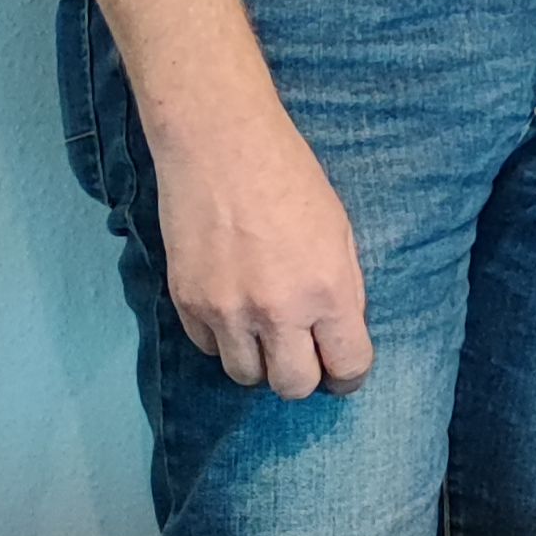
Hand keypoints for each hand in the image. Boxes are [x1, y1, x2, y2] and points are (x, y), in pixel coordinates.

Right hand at [151, 109, 371, 397]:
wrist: (222, 149)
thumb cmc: (293, 181)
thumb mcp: (339, 235)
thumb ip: (342, 290)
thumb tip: (339, 333)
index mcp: (327, 291)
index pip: (345, 365)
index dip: (349, 376)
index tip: (344, 373)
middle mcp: (277, 311)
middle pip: (292, 386)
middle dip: (304, 377)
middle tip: (305, 357)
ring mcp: (226, 311)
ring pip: (245, 376)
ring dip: (261, 362)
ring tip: (267, 335)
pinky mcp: (186, 304)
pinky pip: (208, 349)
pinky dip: (224, 341)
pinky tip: (234, 313)